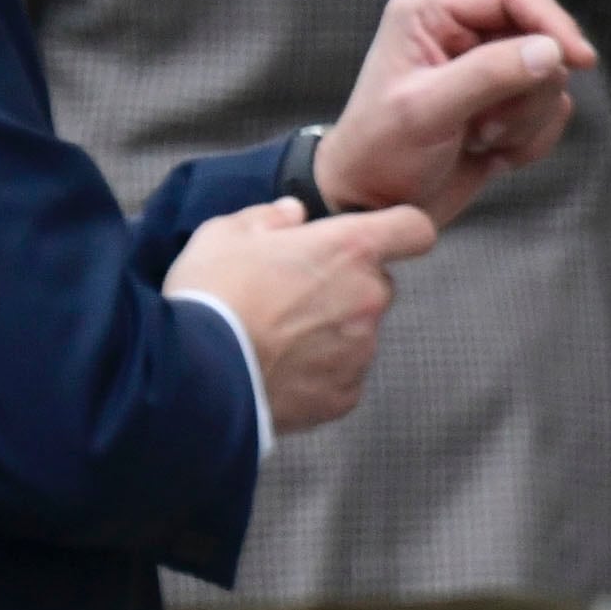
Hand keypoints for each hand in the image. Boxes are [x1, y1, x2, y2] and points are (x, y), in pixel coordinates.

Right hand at [168, 198, 437, 432]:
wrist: (198, 374)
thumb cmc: (212, 293)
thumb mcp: (224, 234)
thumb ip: (268, 217)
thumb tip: (292, 214)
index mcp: (348, 249)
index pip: (412, 229)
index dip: (399, 230)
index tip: (372, 238)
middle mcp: (368, 298)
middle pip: (376, 284)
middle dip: (343, 286)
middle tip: (289, 295)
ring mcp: (361, 351)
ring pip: (356, 332)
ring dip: (327, 331)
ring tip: (272, 339)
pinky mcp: (344, 395)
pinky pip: (340, 376)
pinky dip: (315, 373)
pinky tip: (274, 370)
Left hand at [314, 0, 598, 227]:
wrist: (375, 203)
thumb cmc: (381, 152)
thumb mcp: (428, 111)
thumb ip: (489, 75)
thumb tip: (552, 51)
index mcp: (429, 8)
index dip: (552, 23)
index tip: (580, 62)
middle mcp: (458, 26)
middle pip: (541, 36)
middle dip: (527, 90)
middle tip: (484, 128)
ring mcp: (484, 61)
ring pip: (551, 77)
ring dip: (524, 119)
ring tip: (477, 139)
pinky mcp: (503, 96)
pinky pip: (551, 108)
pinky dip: (529, 138)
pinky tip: (489, 152)